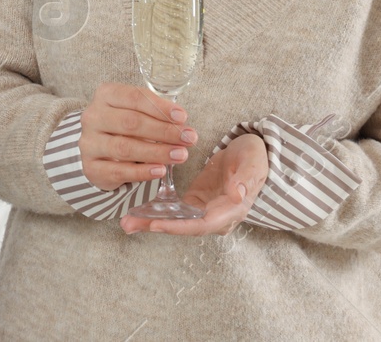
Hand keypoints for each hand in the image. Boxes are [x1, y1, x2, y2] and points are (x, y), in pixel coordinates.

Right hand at [77, 82, 196, 189]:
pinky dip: (142, 172)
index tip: (182, 117)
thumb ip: (155, 114)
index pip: (134, 97)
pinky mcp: (92, 167)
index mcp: (105, 95)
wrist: (97, 151)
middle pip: (130, 122)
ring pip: (125, 148)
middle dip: (164, 131)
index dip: (160, 107)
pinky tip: (161, 170)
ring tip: (180, 155)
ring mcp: (90, 143)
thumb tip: (181, 124)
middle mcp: (93, 117)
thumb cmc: (123, 127)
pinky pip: (119, 170)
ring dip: (157, 152)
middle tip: (188, 138)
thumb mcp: (135, 112)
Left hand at [120, 132, 267, 234]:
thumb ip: (245, 179)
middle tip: (128, 224)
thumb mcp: (253, 163)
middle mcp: (216, 216)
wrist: (252, 153)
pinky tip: (137, 210)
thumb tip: (237, 195)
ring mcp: (204, 210)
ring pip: (176, 221)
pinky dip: (156, 211)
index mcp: (231, 210)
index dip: (178, 226)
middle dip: (156, 226)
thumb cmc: (254, 158)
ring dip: (151, 221)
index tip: (155, 224)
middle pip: (184, 227)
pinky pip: (174, 211)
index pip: (202, 224)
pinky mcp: (195, 202)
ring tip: (126, 221)